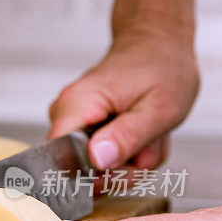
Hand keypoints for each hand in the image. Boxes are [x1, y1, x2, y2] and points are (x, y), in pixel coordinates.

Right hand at [49, 25, 198, 170]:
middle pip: (78, 168)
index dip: (90, 175)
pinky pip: (97, 159)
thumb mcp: (159, 108)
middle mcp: (64, 113)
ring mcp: (69, 121)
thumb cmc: (162, 67)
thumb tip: (97, 161)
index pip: (59, 157)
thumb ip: (128, 136)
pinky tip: (138, 137)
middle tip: (148, 148)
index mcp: (77, 104)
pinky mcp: (78, 129)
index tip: (124, 169)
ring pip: (91, 167)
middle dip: (120, 170)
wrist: (157, 45)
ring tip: (148, 137)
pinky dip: (124, 155)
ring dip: (127, 162)